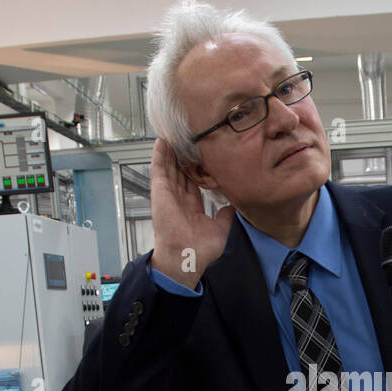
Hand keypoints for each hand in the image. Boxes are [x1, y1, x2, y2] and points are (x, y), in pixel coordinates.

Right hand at [148, 138, 235, 287]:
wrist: (186, 255)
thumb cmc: (201, 249)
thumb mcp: (221, 229)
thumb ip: (226, 216)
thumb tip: (233, 207)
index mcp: (191, 208)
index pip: (193, 184)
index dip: (197, 170)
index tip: (202, 158)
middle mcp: (179, 200)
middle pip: (180, 173)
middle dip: (183, 157)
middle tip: (188, 139)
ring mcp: (168, 195)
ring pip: (169, 167)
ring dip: (171, 152)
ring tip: (174, 135)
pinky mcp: (160, 191)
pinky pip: (158, 169)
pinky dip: (159, 155)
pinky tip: (161, 141)